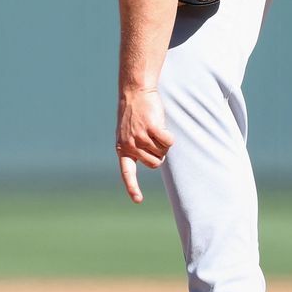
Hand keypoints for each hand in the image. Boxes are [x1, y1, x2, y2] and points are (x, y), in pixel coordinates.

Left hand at [115, 87, 174, 202]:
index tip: (138, 200)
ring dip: (163, 144)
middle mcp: (130, 145)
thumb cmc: (135, 112)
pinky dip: (169, 137)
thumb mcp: (128, 132)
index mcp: (122, 148)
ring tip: (155, 129)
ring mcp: (140, 137)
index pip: (127, 173)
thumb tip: (154, 162)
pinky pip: (168, 142)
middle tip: (154, 139)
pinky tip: (162, 126)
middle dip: (159, 155)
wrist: (135, 91)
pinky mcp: (151, 128)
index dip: (133, 187)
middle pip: (154, 164)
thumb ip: (136, 147)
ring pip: (162, 153)